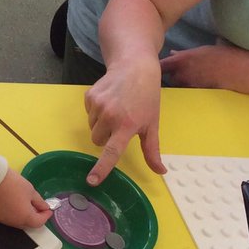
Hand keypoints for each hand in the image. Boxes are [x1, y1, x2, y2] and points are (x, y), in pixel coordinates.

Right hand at [0, 170, 52, 229]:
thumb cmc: (14, 184)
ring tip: (22, 204)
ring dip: (21, 215)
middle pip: (26, 224)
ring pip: (15, 221)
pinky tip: (10, 202)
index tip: (48, 210)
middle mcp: (13, 222)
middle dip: (33, 217)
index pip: (38, 222)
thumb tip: (44, 208)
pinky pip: (5, 216)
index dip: (45, 216)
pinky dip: (10, 212)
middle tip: (36, 208)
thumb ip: (39, 202)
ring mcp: (1, 219)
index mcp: (25, 217)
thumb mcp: (30, 191)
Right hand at [83, 57, 166, 184]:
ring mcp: (98, 105)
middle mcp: (110, 116)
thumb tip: (160, 172)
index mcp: (127, 126)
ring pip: (92, 128)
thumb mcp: (152, 124)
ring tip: (115, 109)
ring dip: (101, 124)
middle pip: (97, 141)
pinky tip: (109, 100)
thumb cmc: (147, 97)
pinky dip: (96, 111)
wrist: (135, 67)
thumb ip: (152, 150)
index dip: (102, 168)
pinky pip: (88, 114)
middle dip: (106, 137)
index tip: (92, 181)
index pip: (112, 152)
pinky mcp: (89, 96)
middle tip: (120, 124)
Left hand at [161, 44, 248, 89]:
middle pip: (167, 79)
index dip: (155, 67)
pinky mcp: (197, 95)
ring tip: (193, 80)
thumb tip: (172, 53)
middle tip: (177, 75)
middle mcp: (182, 74)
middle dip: (170, 77)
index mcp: (182, 60)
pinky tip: (200, 87)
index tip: (154, 68)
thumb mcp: (202, 51)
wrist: (243, 70)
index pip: (160, 65)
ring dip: (180, 85)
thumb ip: (183, 55)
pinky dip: (189, 92)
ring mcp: (189, 86)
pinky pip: (187, 94)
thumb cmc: (224, 56)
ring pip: (178, 88)